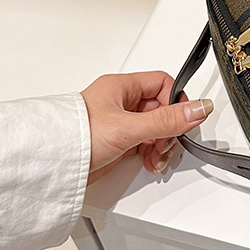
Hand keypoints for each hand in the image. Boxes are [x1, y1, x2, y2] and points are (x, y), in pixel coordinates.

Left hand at [81, 71, 212, 183]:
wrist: (50, 166)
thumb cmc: (75, 136)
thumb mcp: (128, 127)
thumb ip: (167, 120)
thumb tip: (199, 108)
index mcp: (122, 87)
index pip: (163, 84)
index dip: (175, 101)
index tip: (180, 120)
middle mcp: (121, 102)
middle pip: (162, 109)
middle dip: (168, 129)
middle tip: (165, 143)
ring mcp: (119, 123)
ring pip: (155, 128)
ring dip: (161, 144)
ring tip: (155, 157)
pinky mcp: (117, 143)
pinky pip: (145, 143)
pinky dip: (151, 154)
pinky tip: (148, 162)